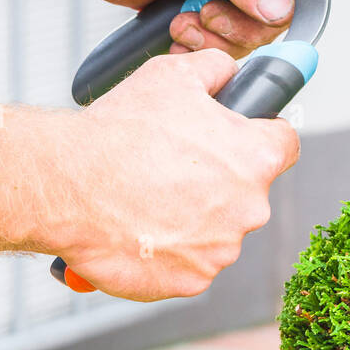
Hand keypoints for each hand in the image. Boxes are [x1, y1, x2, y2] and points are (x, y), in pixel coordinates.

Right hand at [44, 50, 299, 300]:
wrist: (65, 186)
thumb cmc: (118, 132)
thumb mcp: (174, 75)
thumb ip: (217, 69)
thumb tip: (230, 72)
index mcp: (256, 158)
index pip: (284, 144)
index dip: (262, 135)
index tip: (241, 136)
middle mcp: (249, 208)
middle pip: (248, 190)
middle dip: (218, 180)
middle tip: (173, 167)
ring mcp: (221, 249)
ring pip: (218, 230)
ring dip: (193, 217)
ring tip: (148, 198)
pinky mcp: (191, 281)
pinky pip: (190, 263)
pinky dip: (169, 251)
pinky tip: (140, 228)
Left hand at [81, 0, 348, 57]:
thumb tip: (280, 6)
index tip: (275, 1)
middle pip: (290, 5)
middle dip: (247, 19)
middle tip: (211, 11)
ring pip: (260, 30)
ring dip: (220, 33)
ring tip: (187, 16)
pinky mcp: (220, 6)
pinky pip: (232, 40)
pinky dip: (204, 42)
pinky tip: (179, 25)